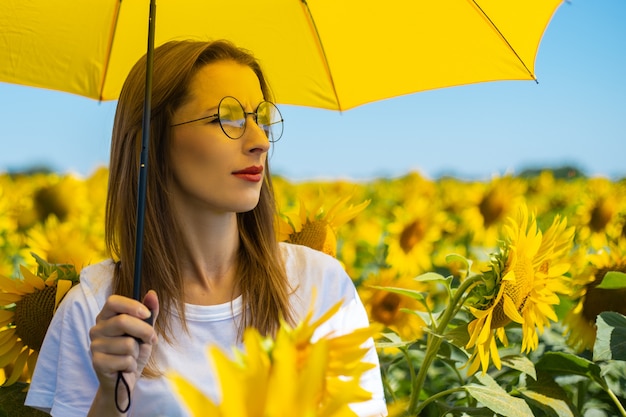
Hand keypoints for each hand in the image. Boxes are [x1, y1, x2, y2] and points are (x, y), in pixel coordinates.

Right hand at [88, 290, 158, 414]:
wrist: (124, 379)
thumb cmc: (134, 351)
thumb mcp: (145, 331)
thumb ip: (150, 313)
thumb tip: (152, 293)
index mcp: (106, 317)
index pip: (113, 302)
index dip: (132, 305)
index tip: (147, 314)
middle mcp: (97, 329)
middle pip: (122, 321)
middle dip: (144, 331)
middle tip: (151, 339)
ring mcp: (95, 346)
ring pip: (127, 343)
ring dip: (137, 352)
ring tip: (131, 356)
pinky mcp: (97, 362)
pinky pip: (124, 360)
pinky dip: (132, 365)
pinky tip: (125, 367)